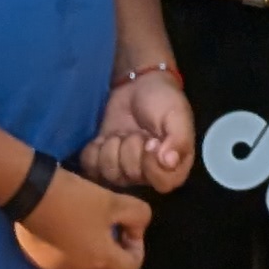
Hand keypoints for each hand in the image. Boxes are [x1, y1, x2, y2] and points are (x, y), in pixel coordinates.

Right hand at [11, 167, 149, 268]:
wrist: (31, 194)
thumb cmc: (77, 200)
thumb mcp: (117, 202)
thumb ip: (138, 218)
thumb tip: (134, 231)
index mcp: (101, 263)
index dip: (137, 248)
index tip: (127, 227)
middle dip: (118, 259)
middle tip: (114, 234)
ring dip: (97, 260)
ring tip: (93, 232)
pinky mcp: (42, 265)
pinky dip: (77, 258)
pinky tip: (73, 234)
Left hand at [79, 72, 195, 194]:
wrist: (137, 85)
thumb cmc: (163, 100)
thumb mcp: (177, 115)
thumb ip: (179, 139)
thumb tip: (169, 162)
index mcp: (173, 166)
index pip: (163, 184)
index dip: (153, 166)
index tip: (151, 141)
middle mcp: (147, 174)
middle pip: (132, 177)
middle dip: (131, 150)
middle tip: (137, 132)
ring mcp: (122, 170)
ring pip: (109, 174)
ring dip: (112, 149)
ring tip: (121, 133)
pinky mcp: (100, 162)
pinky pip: (90, 168)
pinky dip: (94, 151)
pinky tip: (104, 138)